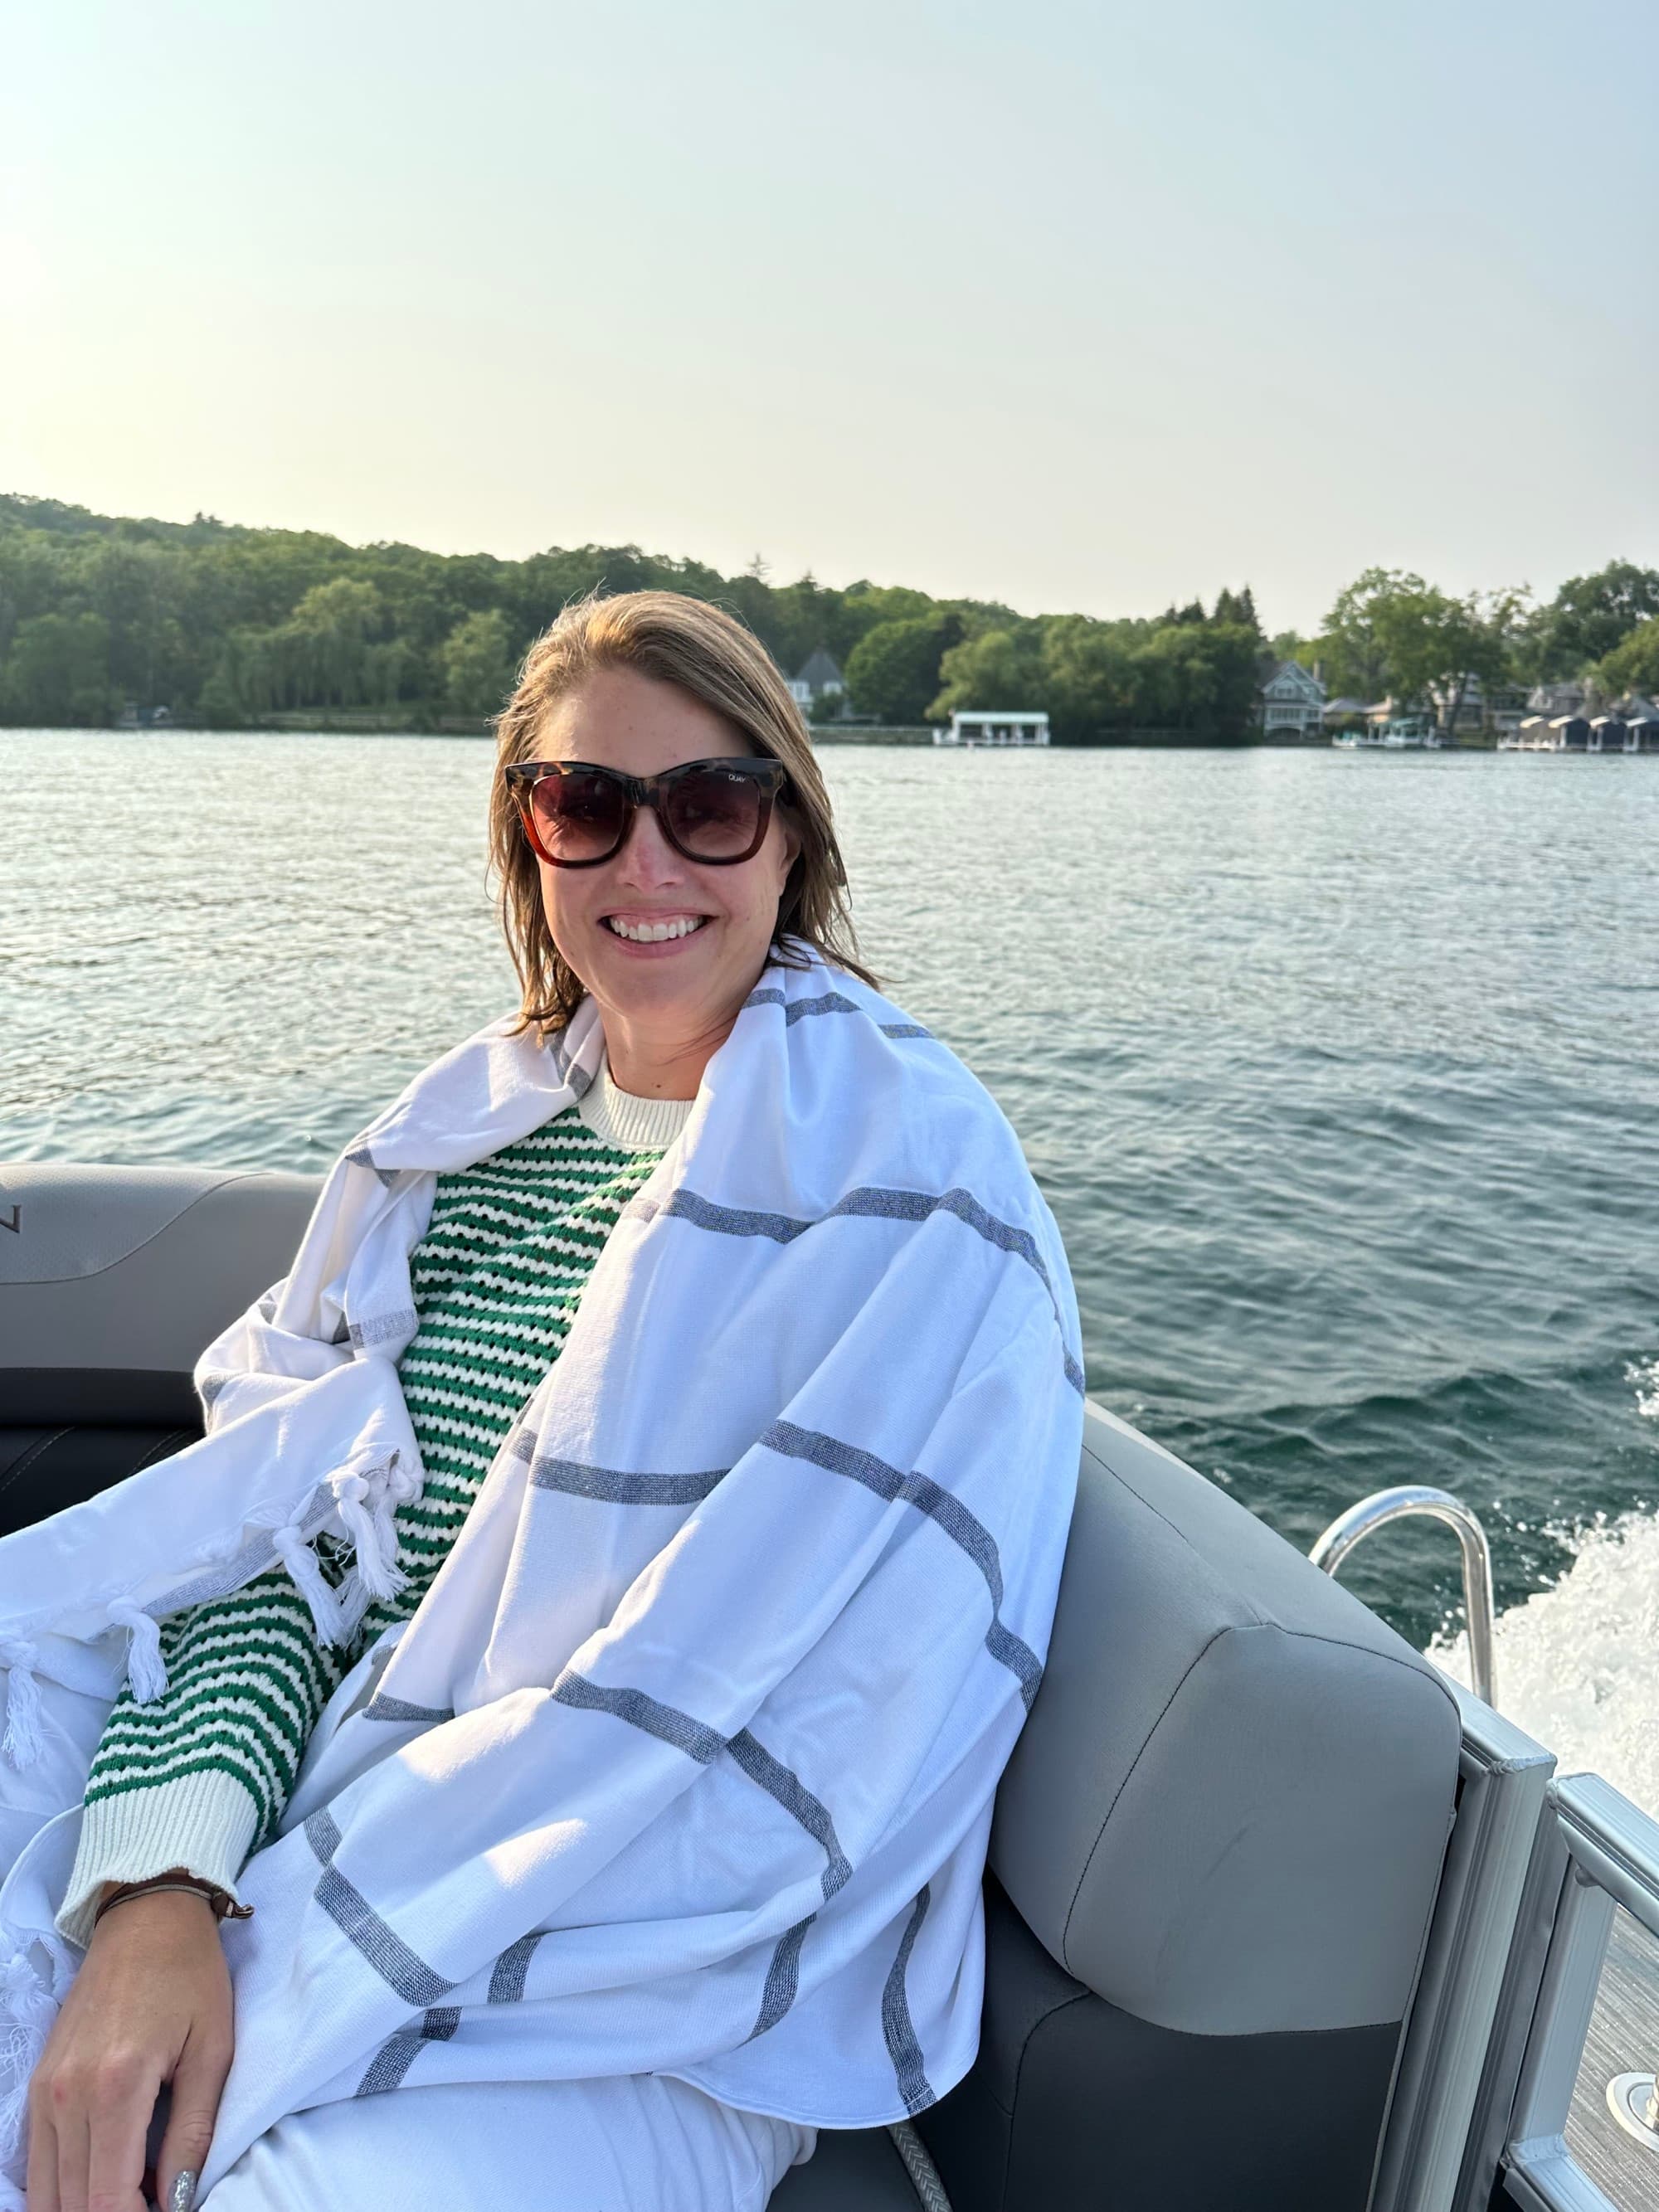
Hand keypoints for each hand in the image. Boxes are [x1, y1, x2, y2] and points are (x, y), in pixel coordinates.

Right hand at [27, 1882, 232, 2211]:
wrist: (147, 1917)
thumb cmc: (191, 1978)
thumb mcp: (212, 2052)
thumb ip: (192, 2134)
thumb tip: (178, 2202)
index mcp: (116, 2087)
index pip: (107, 2200)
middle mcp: (66, 2095)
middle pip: (72, 2203)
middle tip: (153, 2203)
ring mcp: (43, 2092)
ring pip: (46, 2191)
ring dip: (86, 2206)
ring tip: (133, 2193)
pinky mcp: (36, 2086)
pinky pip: (37, 2161)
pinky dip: (66, 2186)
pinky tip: (104, 2179)